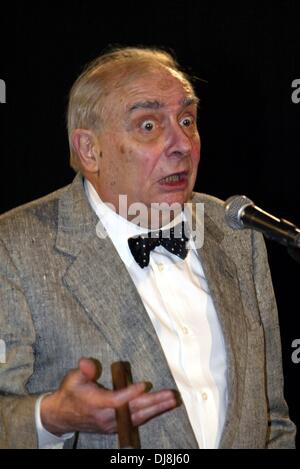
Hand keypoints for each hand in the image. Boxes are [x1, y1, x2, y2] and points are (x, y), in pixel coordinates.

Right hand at [40, 357, 177, 435]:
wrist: (62, 416)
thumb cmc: (70, 393)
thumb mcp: (73, 378)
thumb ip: (84, 370)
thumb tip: (87, 362)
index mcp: (95, 404)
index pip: (116, 401)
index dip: (131, 394)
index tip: (144, 384)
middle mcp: (105, 418)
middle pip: (133, 411)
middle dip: (153, 403)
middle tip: (170, 395)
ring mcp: (111, 425)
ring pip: (138, 418)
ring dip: (156, 409)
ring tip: (172, 400)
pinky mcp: (115, 427)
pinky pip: (135, 421)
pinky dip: (150, 414)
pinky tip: (161, 407)